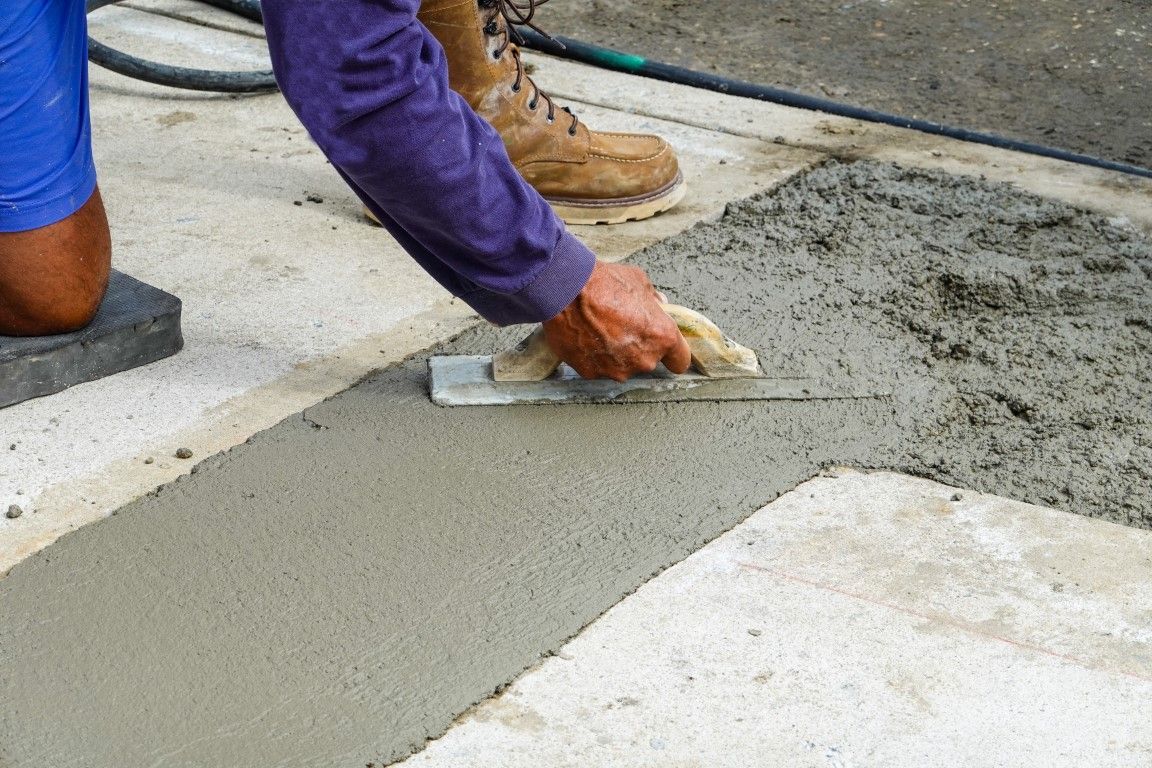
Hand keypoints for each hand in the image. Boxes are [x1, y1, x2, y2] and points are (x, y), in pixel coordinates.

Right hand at [542, 261, 691, 381]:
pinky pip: (599, 368)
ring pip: (623, 367)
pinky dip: (594, 357)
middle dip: (639, 347)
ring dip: (616, 354)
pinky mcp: (592, 373)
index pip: (680, 361)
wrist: (565, 291)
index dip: (673, 355)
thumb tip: (658, 305)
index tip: (666, 349)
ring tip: (599, 330)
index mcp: (662, 337)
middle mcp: (643, 360)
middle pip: (648, 362)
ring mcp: (617, 370)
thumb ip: (653, 299)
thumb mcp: (639, 282)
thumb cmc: (605, 283)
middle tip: (623, 326)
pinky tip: (585, 337)